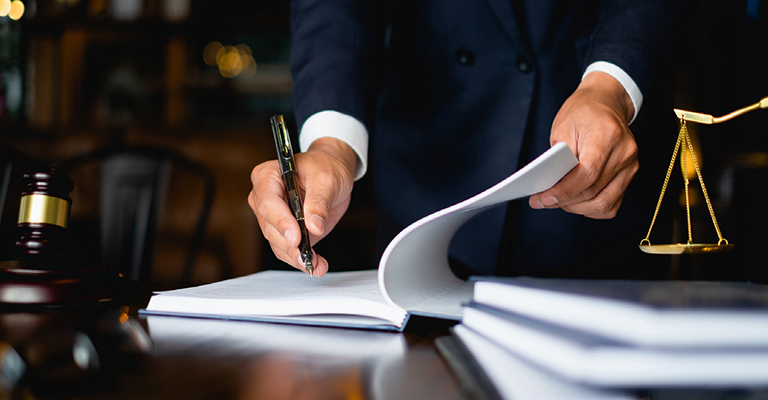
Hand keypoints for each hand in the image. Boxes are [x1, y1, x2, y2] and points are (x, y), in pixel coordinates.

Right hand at [248, 137, 357, 275]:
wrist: (332, 172)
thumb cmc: (325, 167)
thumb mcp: (326, 179)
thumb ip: (319, 202)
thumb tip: (313, 226)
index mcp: (267, 176)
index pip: (268, 203)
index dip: (281, 222)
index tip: (296, 237)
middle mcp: (263, 198)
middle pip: (270, 227)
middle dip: (289, 245)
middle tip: (308, 257)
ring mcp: (272, 217)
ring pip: (277, 243)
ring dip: (296, 257)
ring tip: (316, 264)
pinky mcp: (284, 231)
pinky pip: (287, 249)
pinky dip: (301, 259)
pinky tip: (316, 265)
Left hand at [529, 71, 637, 218]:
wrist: (605, 102)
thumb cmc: (582, 111)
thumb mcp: (562, 127)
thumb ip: (558, 158)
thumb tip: (549, 187)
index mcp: (607, 135)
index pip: (588, 173)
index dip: (564, 191)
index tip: (544, 199)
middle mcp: (624, 152)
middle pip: (594, 191)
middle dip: (565, 202)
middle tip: (543, 201)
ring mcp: (630, 165)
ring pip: (605, 203)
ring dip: (578, 208)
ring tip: (559, 202)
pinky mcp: (629, 174)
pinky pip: (612, 203)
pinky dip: (592, 208)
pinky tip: (577, 201)